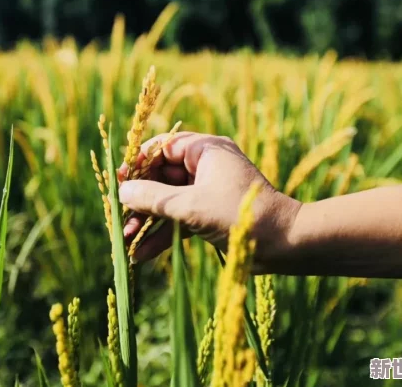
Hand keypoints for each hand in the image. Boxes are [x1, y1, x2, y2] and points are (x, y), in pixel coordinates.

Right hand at [117, 132, 301, 271]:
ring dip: (148, 220)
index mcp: (206, 150)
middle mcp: (206, 166)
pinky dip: (164, 233)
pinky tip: (143, 254)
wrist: (283, 243)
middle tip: (119, 218)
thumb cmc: (237, 214)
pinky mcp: (211, 213)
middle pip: (162, 177)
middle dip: (140, 200)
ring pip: (169, 201)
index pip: (163, 148)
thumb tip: (123, 191)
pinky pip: (181, 218)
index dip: (138, 163)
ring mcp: (208, 191)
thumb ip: (154, 198)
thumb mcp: (191, 206)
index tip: (119, 181)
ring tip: (126, 241)